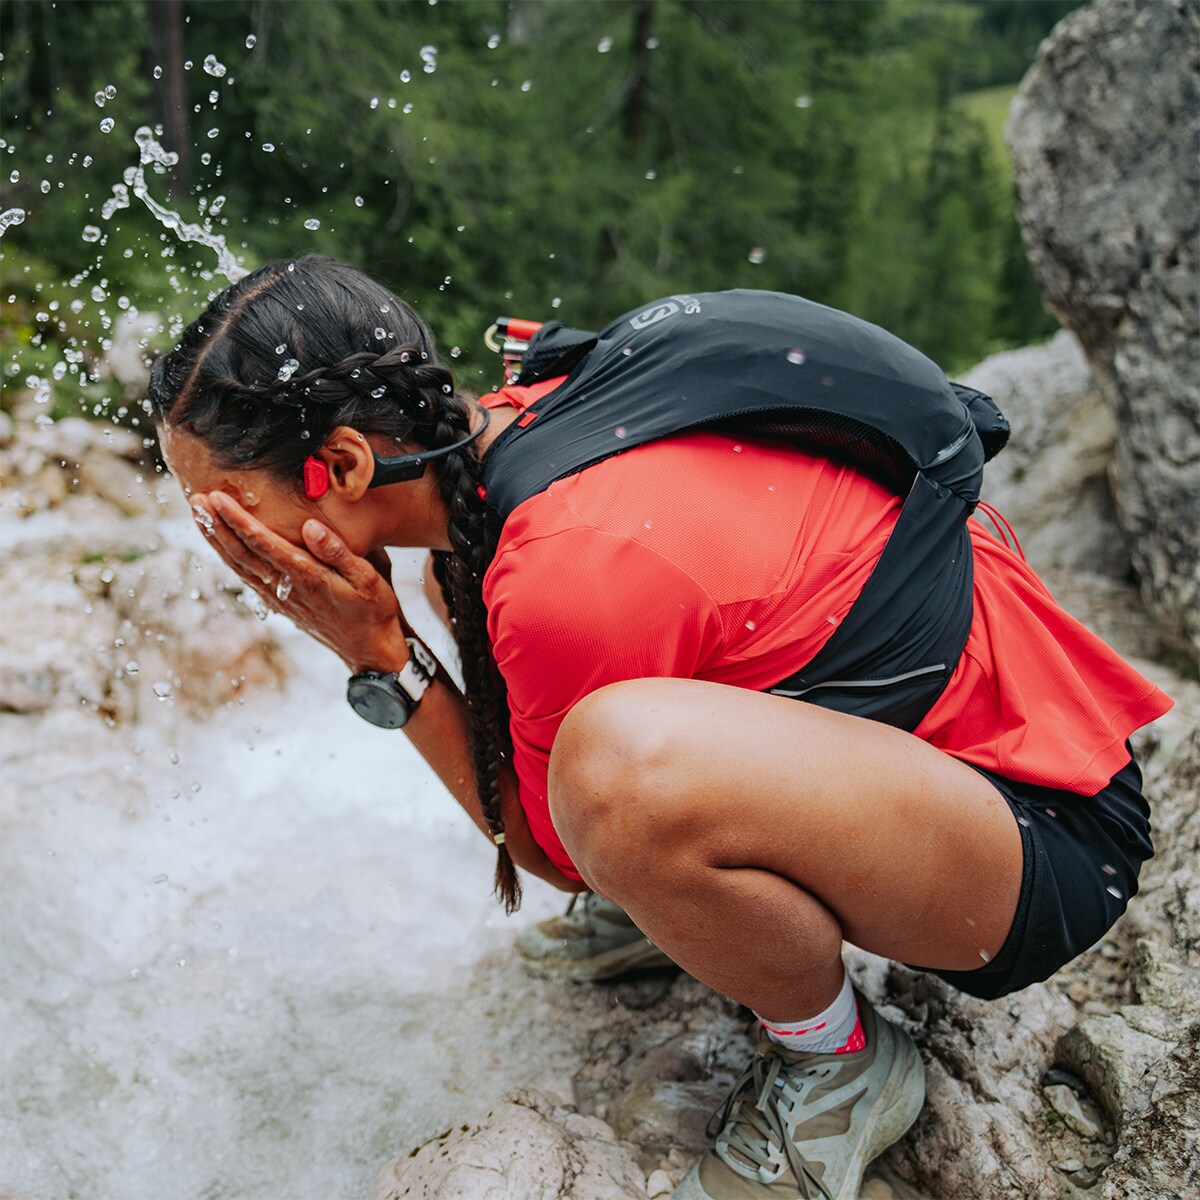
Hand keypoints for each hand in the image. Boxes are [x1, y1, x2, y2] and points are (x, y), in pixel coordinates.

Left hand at [192, 492, 408, 672]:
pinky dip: (230, 559)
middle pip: (242, 554)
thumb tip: (310, 527)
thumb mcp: (369, 578)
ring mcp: (281, 599)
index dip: (238, 520)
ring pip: (239, 566)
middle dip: (217, 525)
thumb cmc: (375, 611)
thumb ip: (338, 552)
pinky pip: (248, 578)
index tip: (218, 499)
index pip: (264, 544)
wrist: (371, 651)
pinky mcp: (281, 604)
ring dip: (217, 541)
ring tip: (200, 516)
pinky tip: (222, 547)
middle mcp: (287, 588)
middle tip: (195, 500)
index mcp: (307, 577)